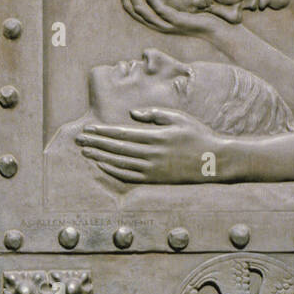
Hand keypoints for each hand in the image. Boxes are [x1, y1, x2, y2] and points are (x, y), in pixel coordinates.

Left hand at [76, 109, 227, 184]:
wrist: (214, 161)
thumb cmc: (197, 135)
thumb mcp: (178, 118)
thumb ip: (155, 114)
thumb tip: (132, 114)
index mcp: (157, 137)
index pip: (123, 134)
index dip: (104, 131)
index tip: (89, 128)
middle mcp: (152, 154)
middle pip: (117, 148)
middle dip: (96, 142)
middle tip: (79, 139)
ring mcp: (153, 168)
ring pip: (120, 162)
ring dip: (101, 156)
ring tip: (86, 151)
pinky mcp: (155, 179)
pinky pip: (129, 176)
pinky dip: (113, 170)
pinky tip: (102, 164)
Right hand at [115, 0, 231, 37]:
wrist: (215, 31)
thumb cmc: (197, 16)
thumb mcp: (176, 7)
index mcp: (152, 20)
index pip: (128, 3)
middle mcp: (154, 24)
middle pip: (129, 5)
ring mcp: (164, 24)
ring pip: (140, 8)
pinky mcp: (175, 22)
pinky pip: (159, 10)